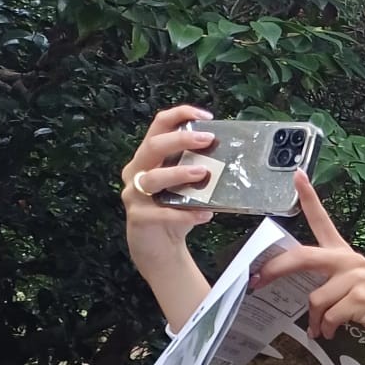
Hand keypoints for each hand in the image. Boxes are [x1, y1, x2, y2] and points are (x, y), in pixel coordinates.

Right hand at [121, 104, 217, 260]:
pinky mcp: (139, 217)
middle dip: (180, 139)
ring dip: (179, 173)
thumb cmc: (172, 212)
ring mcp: (135, 195)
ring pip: (153, 178)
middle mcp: (137, 171)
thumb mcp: (185, 187)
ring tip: (203, 173)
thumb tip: (229, 157)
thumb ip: (196, 170)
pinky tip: (204, 216)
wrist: (158, 249)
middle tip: (207, 140)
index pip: (158, 126)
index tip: (206, 116)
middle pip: (153, 146)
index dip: (179, 115)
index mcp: (148, 158)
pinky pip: (161, 213)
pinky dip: (185, 214)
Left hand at [249, 174, 364, 343]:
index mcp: (342, 253)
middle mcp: (349, 259)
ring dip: (315, 319)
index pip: (323, 221)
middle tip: (258, 280)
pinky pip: (330, 315)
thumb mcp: (346, 287)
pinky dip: (327, 328)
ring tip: (321, 328)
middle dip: (277, 269)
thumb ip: (322, 281)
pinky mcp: (361, 297)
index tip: (297, 174)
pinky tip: (331, 333)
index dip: (309, 197)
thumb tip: (288, 289)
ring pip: (316, 298)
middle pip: (304, 257)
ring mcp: (357, 277)